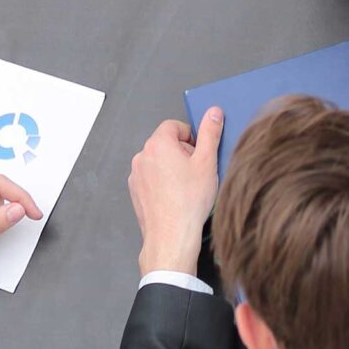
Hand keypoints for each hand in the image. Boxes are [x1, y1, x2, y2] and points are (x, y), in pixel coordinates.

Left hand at [130, 109, 222, 277]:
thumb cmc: (189, 202)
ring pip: (159, 162)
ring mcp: (136, 174)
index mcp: (158, 144)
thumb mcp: (207, 162)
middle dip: (183, 153)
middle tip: (198, 171)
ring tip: (188, 187)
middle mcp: (142, 156)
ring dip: (173, 168)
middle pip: (166, 143)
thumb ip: (211, 133)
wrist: (171, 235)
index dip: (190, 137)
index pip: (174, 126)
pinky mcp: (135, 190)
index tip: (200, 151)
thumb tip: (213, 113)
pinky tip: (177, 197)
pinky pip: (151, 178)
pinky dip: (163, 183)